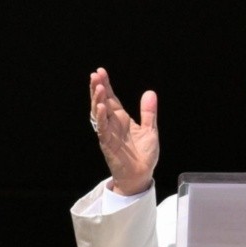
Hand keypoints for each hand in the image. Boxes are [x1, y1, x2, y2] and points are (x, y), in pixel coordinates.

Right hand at [90, 67, 158, 194]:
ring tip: (96, 86)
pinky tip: (101, 107)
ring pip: (99, 114)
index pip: (111, 99)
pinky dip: (101, 118)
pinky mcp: (108, 144)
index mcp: (122, 119)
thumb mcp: (150, 130)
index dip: (106, 85)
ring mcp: (109, 133)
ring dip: (96, 100)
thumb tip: (150, 92)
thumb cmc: (144, 154)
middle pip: (102, 102)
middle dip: (97, 88)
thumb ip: (148, 112)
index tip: (100, 71)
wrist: (141, 175)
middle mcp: (113, 124)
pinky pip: (103, 129)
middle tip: (95, 74)